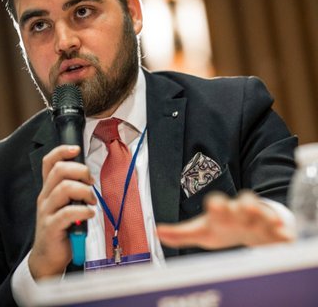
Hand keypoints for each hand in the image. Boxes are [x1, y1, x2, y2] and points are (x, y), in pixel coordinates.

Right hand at [28, 145, 95, 278]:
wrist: (48, 257)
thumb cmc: (61, 228)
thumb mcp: (65, 204)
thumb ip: (72, 191)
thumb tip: (89, 177)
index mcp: (48, 189)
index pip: (48, 162)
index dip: (61, 151)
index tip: (76, 149)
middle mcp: (45, 197)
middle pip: (59, 170)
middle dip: (80, 171)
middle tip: (91, 182)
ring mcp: (46, 212)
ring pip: (64, 188)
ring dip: (84, 191)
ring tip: (92, 201)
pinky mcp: (51, 227)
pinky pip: (67, 213)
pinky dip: (83, 211)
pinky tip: (89, 214)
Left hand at [156, 191, 294, 249]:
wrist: (246, 228)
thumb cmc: (221, 228)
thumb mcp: (201, 231)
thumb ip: (180, 234)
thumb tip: (156, 232)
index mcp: (221, 212)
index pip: (217, 204)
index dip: (216, 204)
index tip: (214, 205)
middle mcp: (239, 212)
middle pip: (242, 204)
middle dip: (244, 205)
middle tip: (245, 207)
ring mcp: (257, 219)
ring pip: (263, 213)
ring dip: (265, 215)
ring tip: (270, 220)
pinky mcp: (273, 230)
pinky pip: (280, 230)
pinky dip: (283, 233)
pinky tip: (285, 237)